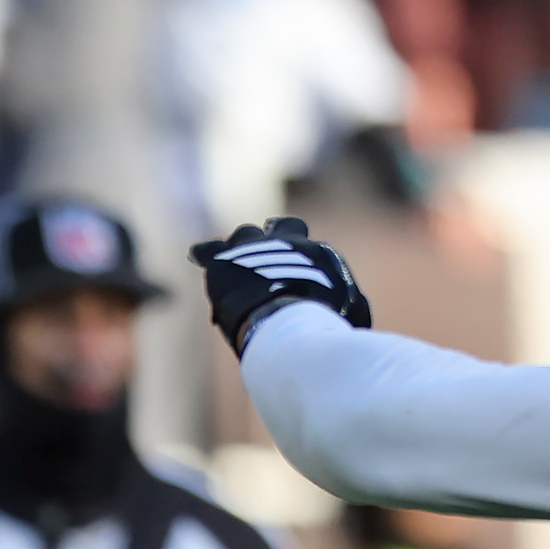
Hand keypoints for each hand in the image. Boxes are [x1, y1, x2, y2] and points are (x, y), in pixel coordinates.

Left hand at [191, 218, 371, 350]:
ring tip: (234, 264)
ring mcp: (254, 248)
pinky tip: (197, 255)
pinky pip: (209, 250)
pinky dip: (205, 254)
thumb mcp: (351, 310)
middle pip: (281, 227)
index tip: (294, 257)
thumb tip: (352, 309)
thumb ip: (349, 303)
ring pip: (243, 237)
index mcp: (316, 252)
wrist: (289, 320)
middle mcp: (285, 242)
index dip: (299, 247)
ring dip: (241, 249)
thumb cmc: (326, 322)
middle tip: (267, 244)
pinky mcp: (225, 261)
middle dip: (275, 235)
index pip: (311, 243)